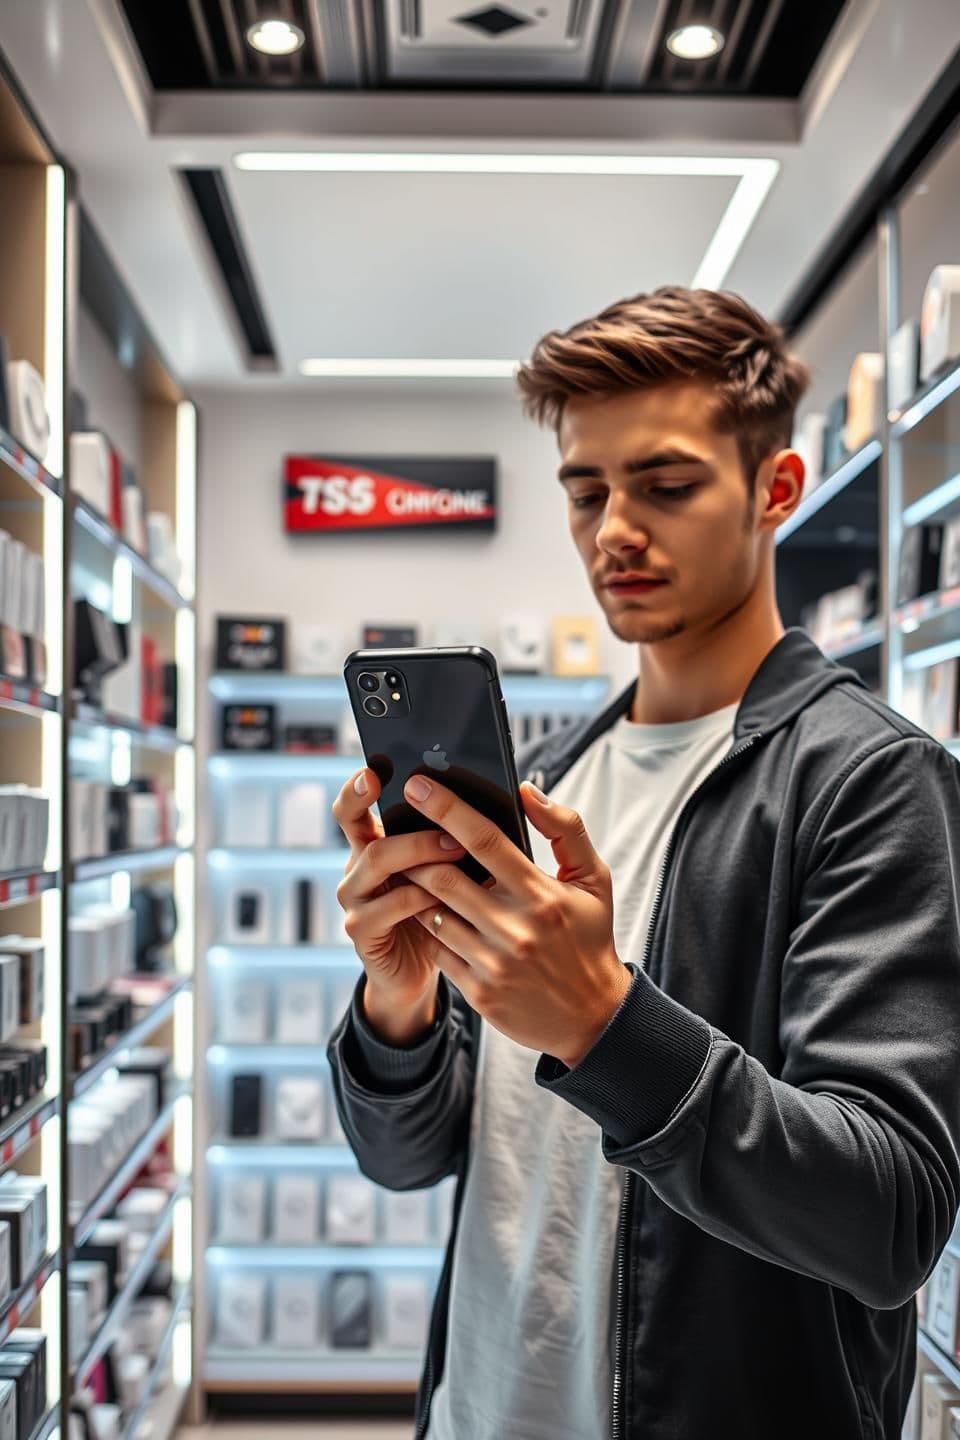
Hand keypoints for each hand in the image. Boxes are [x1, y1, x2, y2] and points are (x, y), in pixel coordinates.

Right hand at [332, 768, 468, 1014]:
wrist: (424, 971)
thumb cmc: (443, 911)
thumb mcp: (444, 870)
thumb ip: (452, 836)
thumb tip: (492, 798)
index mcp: (374, 843)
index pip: (353, 806)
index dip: (357, 787)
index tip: (373, 770)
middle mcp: (357, 865)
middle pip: (358, 825)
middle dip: (404, 814)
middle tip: (445, 818)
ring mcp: (355, 898)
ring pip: (376, 860)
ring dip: (418, 850)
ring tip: (458, 849)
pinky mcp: (363, 931)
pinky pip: (387, 906)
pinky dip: (418, 897)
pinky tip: (445, 897)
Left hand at [399, 775, 631, 1068]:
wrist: (592, 1017)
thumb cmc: (589, 938)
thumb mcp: (593, 880)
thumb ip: (565, 829)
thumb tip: (527, 790)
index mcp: (541, 894)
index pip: (485, 840)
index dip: (447, 808)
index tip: (419, 785)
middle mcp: (516, 928)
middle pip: (444, 877)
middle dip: (415, 851)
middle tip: (399, 830)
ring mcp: (494, 963)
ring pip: (433, 914)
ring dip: (416, 889)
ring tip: (406, 869)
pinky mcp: (479, 991)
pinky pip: (437, 950)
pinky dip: (428, 927)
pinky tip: (425, 912)